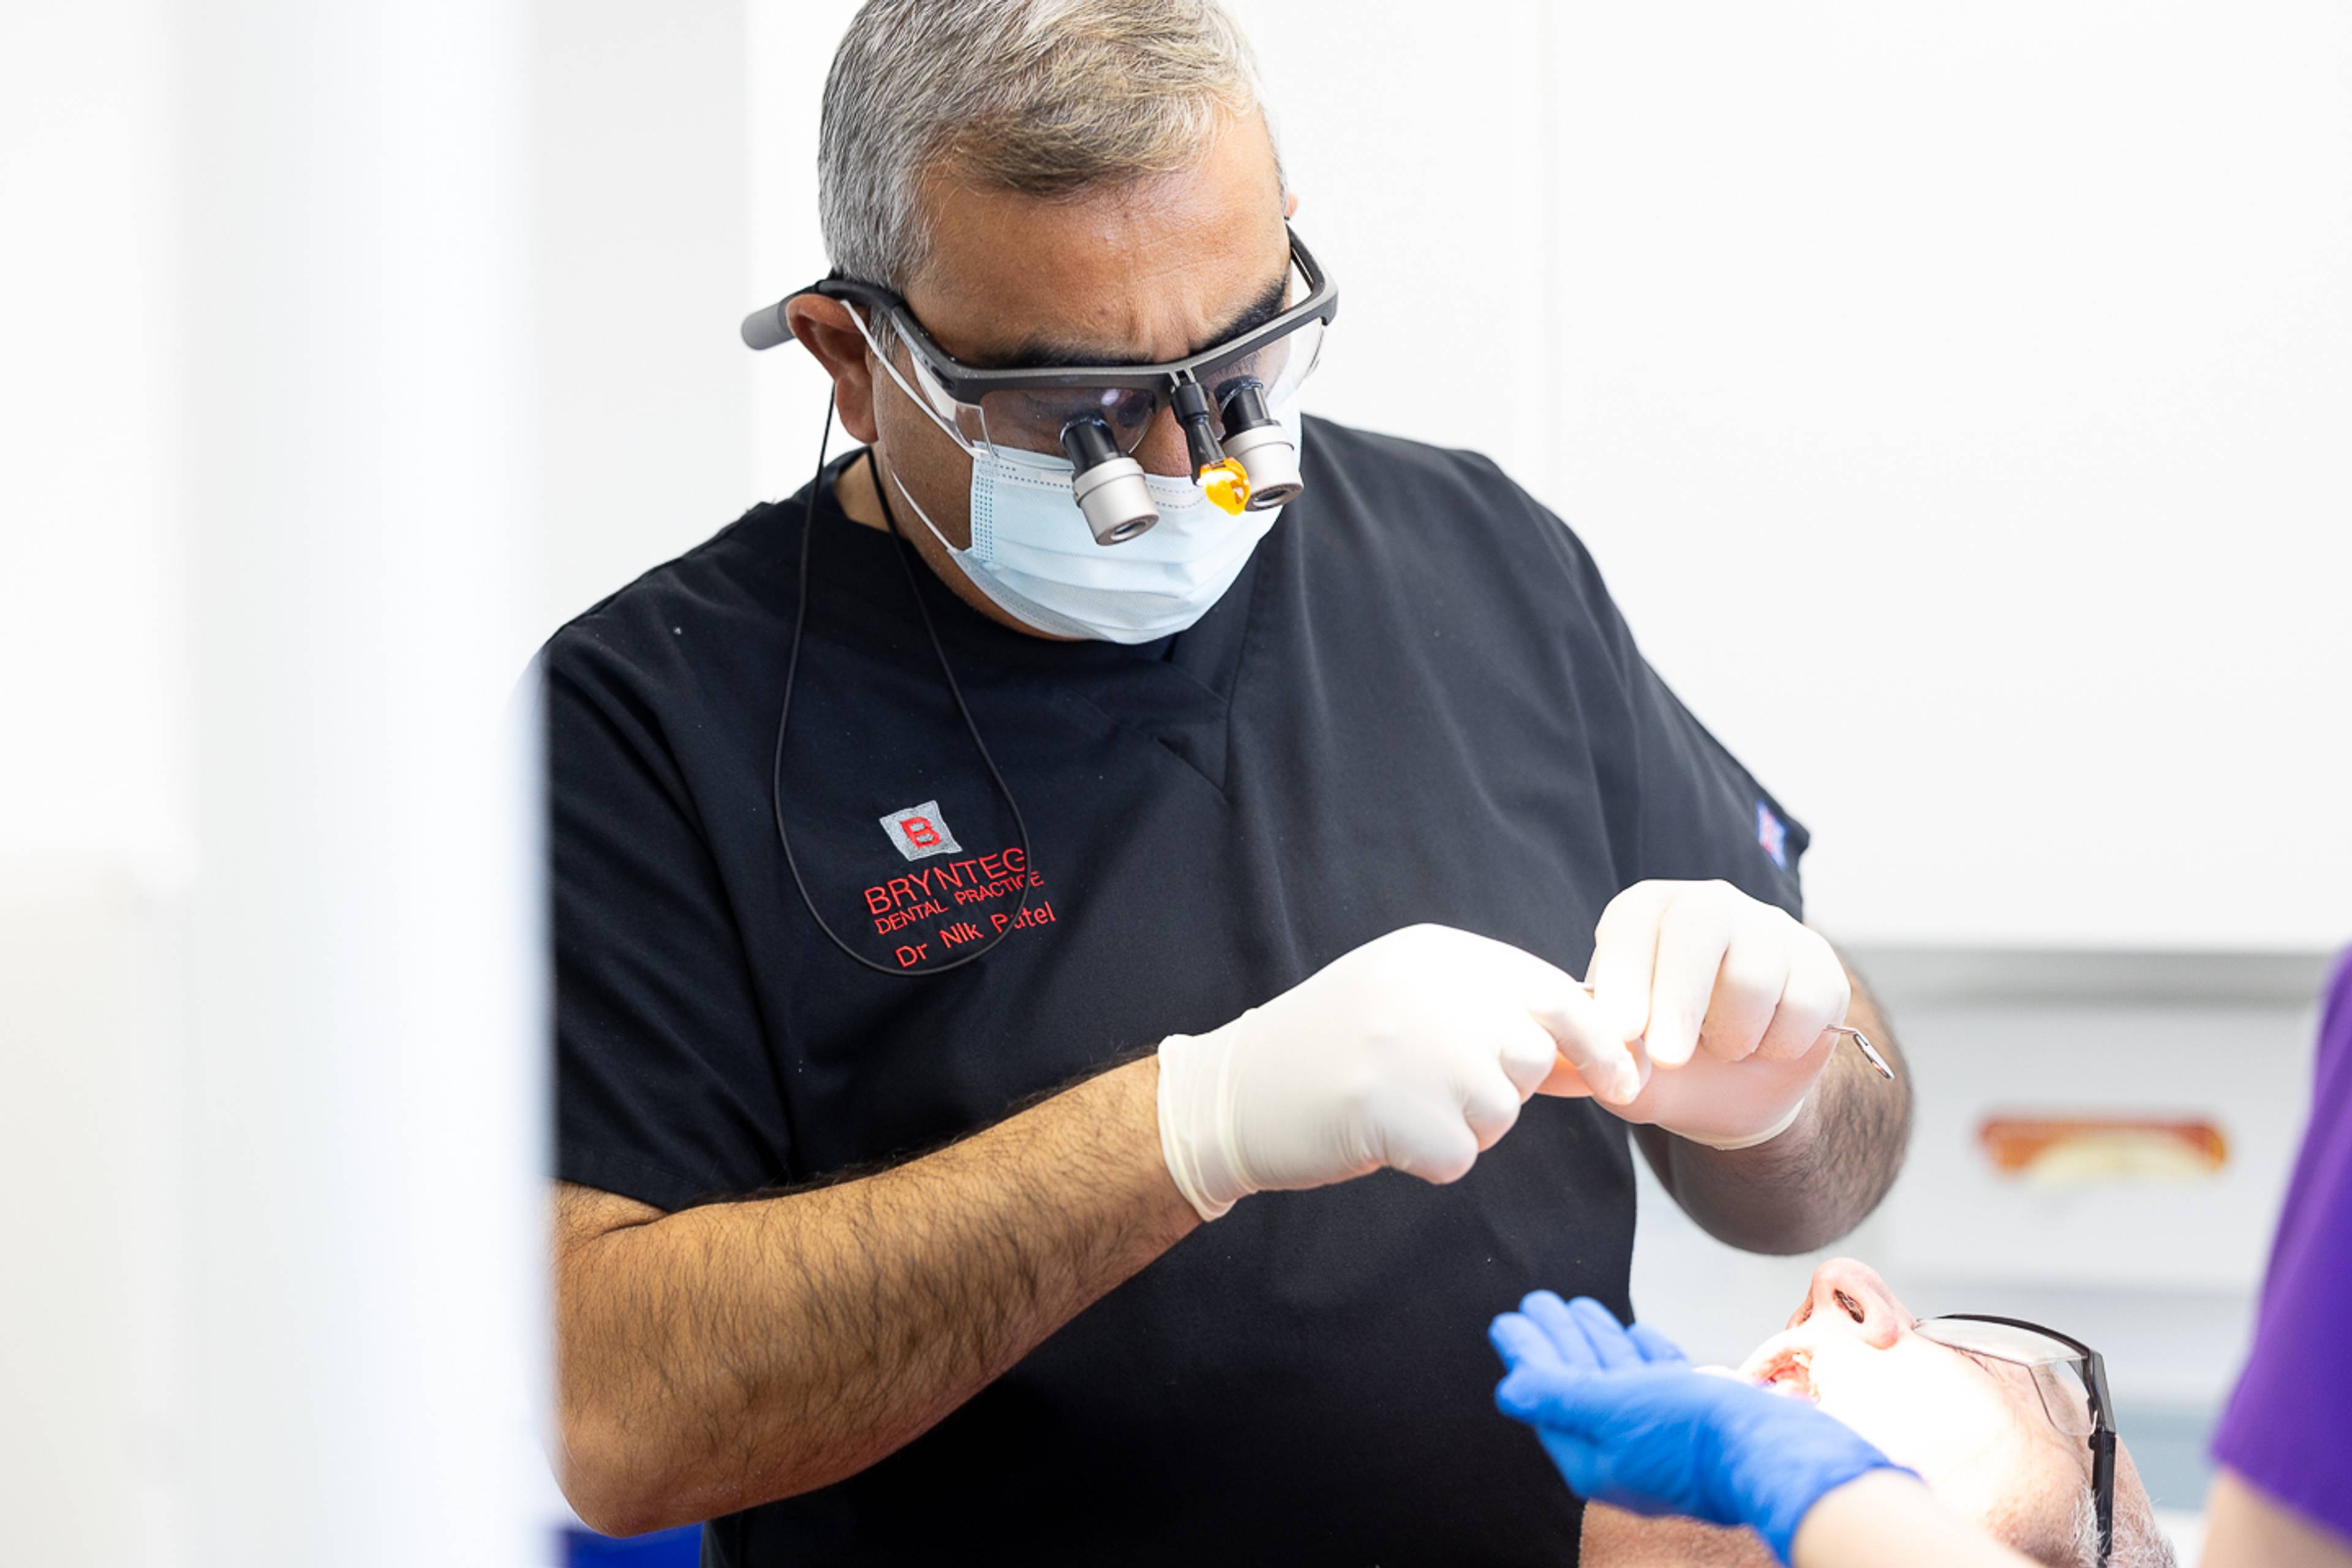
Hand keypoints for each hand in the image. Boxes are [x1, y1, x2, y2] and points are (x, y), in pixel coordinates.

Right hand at [1155, 924, 1641, 1219]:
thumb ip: (1491, 1011)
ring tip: (1396, 1107)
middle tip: (1431, 1088)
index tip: (1624, 1080)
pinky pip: (1458, 1158)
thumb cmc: (1333, 1050)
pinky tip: (1380, 1137)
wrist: (1234, 1090)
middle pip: (1530, 1058)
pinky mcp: (1393, 1111)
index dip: (1599, 1042)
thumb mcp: (1411, 999)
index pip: (1555, 993)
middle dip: (1499, 1089)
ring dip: (1460, 1127)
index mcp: (1439, 954)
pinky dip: (1428, 1162)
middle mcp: (1432, 990)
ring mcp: (1413, 1048)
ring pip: (1498, 1113)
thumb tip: (1591, 1051)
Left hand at [1489, 1292, 1905, 1565]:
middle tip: (1538, 1301)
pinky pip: (1661, 1385)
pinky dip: (1643, 1356)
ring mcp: (1665, 1438)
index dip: (1528, 1355)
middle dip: (1558, 1341)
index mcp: (1595, 1456)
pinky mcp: (1701, 1423)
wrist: (1782, 1455)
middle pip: (1580, 1386)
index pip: (1548, 1397)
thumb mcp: (1613, 1408)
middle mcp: (1627, 1452)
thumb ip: (1559, 1395)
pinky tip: (1637, 1336)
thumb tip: (1509, 1388)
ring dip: (1596, 1341)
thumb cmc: (1696, 1434)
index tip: (1509, 1319)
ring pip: (1620, 1382)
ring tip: (1578, 1307)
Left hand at [1540, 881, 1851, 1147]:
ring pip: (1755, 974)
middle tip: (1669, 1059)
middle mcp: (1708, 904)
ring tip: (1723, 1050)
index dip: (1627, 974)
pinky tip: (1764, 1046)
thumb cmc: (1664, 1067)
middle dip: (1680, 1000)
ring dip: (1734, 1036)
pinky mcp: (1819, 961)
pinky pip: (1805, 1003)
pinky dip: (1779, 1044)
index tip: (1621, 1032)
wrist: (1733, 1092)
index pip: (1634, 922)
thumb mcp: (1625, 1069)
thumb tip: (1615, 1046)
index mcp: (1646, 912)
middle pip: (1701, 926)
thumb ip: (1610, 1056)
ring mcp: (1770, 927)